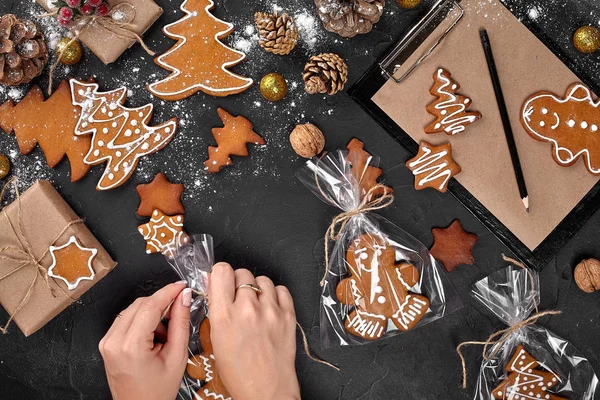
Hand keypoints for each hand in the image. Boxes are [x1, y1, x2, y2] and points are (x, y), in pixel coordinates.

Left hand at [99, 281, 191, 399]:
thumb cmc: (157, 391)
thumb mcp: (177, 357)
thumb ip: (181, 323)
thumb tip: (183, 297)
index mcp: (131, 346)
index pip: (150, 306)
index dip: (168, 292)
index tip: (181, 285)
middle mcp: (114, 342)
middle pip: (140, 304)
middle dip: (161, 304)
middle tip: (178, 311)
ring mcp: (107, 342)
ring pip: (132, 310)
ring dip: (151, 313)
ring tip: (165, 335)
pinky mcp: (106, 343)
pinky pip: (126, 319)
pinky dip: (142, 321)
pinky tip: (153, 337)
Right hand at [209, 263, 300, 399]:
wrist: (266, 390)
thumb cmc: (239, 372)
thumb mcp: (216, 340)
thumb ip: (216, 308)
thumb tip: (214, 282)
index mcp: (224, 316)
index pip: (222, 271)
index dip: (220, 274)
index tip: (221, 281)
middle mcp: (248, 309)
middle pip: (242, 273)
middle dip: (238, 283)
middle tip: (238, 298)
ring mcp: (270, 311)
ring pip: (262, 280)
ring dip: (257, 289)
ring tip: (255, 306)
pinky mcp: (288, 315)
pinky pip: (281, 289)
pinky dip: (275, 295)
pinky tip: (270, 308)